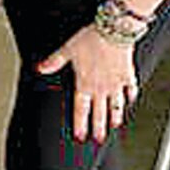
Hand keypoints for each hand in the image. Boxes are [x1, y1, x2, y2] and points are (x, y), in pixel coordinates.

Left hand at [36, 24, 138, 142]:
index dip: (80, 125)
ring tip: (114, 126)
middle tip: (99, 139)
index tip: (81, 136)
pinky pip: (131, 89)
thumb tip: (39, 68)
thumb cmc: (91, 39)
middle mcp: (101, 88)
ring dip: (115, 117)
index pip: (81, 110)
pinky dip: (130, 96)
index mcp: (85, 84)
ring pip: (116, 106)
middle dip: (99, 128)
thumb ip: (54, 61)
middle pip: (100, 113)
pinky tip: (130, 100)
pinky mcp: (128, 75)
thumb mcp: (67, 49)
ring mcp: (116, 83)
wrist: (114, 30)